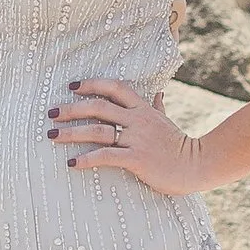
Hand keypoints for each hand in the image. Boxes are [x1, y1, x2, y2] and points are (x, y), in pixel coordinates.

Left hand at [48, 78, 206, 196]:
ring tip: (52, 135)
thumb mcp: (167, 121)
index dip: (92, 84)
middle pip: (98, 106)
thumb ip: (158, 106)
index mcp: (143, 108)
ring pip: (97, 130)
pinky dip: (87, 159)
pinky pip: (106, 156)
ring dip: (71, 132)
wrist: (198, 165)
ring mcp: (136, 139)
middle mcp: (137, 120)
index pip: (114, 87)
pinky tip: (72, 163)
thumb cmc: (179, 145)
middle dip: (71, 108)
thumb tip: (159, 93)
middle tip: (51, 112)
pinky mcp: (136, 159)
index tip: (72, 86)